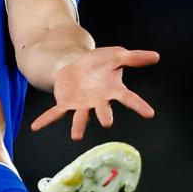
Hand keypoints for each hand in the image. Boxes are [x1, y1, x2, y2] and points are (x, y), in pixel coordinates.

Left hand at [31, 47, 158, 140]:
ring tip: (76, 136)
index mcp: (113, 91)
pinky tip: (35, 127)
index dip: (139, 105)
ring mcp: (81, 105)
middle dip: (104, 115)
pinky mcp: (65, 104)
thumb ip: (135, 57)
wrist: (77, 64)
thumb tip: (157, 56)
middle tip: (107, 122)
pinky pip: (54, 114)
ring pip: (80, 117)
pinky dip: (45, 120)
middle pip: (103, 110)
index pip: (129, 98)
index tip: (150, 113)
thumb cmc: (100, 63)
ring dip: (79, 126)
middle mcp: (98, 102)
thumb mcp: (117, 55)